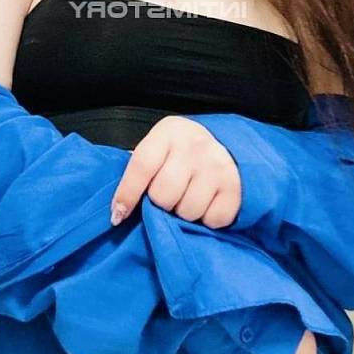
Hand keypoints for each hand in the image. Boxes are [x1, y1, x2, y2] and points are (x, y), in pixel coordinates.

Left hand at [109, 115, 317, 353]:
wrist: (224, 144)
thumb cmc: (179, 153)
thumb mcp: (159, 148)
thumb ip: (141, 172)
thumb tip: (120, 212)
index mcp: (168, 132)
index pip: (141, 166)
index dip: (126, 195)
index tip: (118, 217)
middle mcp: (194, 145)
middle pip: (163, 195)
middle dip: (161, 204)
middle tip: (167, 200)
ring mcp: (217, 164)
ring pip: (188, 211)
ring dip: (184, 214)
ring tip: (187, 199)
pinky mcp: (235, 185)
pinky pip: (213, 220)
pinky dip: (207, 220)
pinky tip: (206, 204)